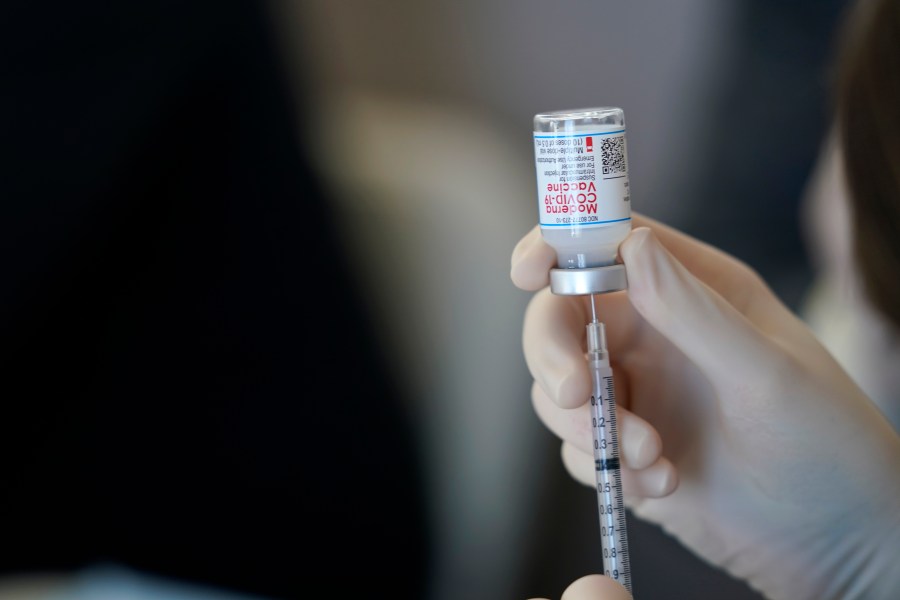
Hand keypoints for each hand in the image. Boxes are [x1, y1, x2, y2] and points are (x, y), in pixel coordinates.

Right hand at [511, 214, 899, 599]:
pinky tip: (664, 485)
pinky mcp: (624, 448)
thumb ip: (693, 311)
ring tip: (652, 456)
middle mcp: (653, 334)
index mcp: (691, 291)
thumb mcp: (766, 372)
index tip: (528, 270)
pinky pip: (577, 448)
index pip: (607, 244)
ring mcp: (635, 393)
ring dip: (590, 426)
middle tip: (578, 393)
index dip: (557, 245)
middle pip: (559, 319)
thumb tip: (629, 245)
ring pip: (559, 389)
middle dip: (555, 357)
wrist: (832, 541)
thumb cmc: (825, 442)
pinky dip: (608, 469)